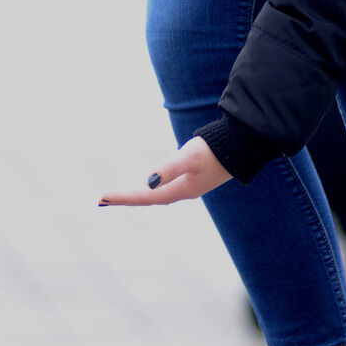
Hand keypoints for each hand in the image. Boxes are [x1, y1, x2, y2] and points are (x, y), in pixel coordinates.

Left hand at [99, 137, 230, 207]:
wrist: (243, 145)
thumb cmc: (216, 149)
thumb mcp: (190, 156)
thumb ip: (170, 168)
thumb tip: (149, 182)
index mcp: (181, 190)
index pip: (144, 197)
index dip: (123, 197)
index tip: (101, 198)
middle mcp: (183, 191)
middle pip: (148, 199)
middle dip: (126, 198)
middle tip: (103, 200)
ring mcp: (190, 185)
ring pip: (157, 195)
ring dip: (138, 195)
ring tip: (121, 196)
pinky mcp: (195, 177)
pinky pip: (166, 188)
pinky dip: (152, 189)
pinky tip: (150, 186)